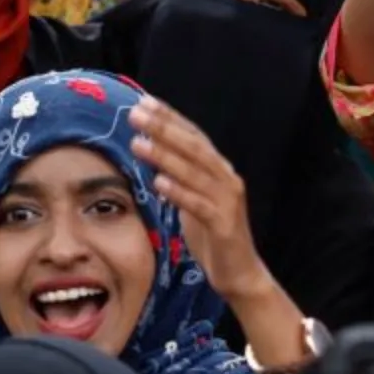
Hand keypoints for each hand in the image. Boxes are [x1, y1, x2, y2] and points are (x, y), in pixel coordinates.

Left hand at [128, 99, 268, 297]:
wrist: (238, 272)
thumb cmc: (210, 233)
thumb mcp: (190, 198)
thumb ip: (176, 175)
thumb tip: (147, 151)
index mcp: (218, 168)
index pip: (193, 135)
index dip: (169, 117)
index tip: (143, 102)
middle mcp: (226, 178)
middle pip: (193, 147)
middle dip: (163, 128)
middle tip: (135, 114)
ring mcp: (228, 200)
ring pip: (194, 172)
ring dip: (165, 156)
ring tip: (138, 144)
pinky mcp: (225, 224)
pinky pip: (199, 205)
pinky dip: (179, 192)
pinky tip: (158, 182)